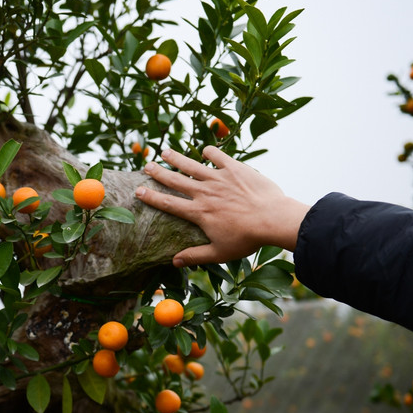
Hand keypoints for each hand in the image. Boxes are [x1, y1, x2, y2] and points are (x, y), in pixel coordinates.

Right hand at [134, 146, 310, 266]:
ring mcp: (219, 178)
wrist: (273, 219)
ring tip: (165, 152)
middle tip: (146, 166)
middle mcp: (204, 192)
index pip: (168, 203)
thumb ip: (195, 255)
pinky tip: (205, 151)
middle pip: (175, 180)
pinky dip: (210, 152)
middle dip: (158, 173)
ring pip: (192, 164)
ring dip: (177, 158)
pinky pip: (218, 156)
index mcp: (198, 212)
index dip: (151, 196)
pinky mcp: (235, 168)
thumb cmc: (247, 239)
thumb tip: (174, 261)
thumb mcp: (220, 253)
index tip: (138, 190)